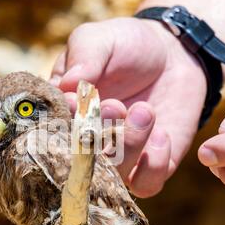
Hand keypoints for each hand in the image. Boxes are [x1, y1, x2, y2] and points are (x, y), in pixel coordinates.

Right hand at [50, 17, 206, 197]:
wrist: (173, 52)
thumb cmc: (127, 44)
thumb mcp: (100, 39)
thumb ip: (83, 57)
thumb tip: (68, 86)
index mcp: (65, 114)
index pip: (52, 133)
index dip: (64, 124)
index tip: (78, 101)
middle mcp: (87, 142)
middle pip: (80, 162)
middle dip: (96, 137)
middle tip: (114, 104)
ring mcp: (118, 157)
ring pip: (113, 176)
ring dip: (127, 146)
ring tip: (144, 111)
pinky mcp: (149, 165)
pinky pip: (145, 186)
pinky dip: (153, 165)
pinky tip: (162, 135)